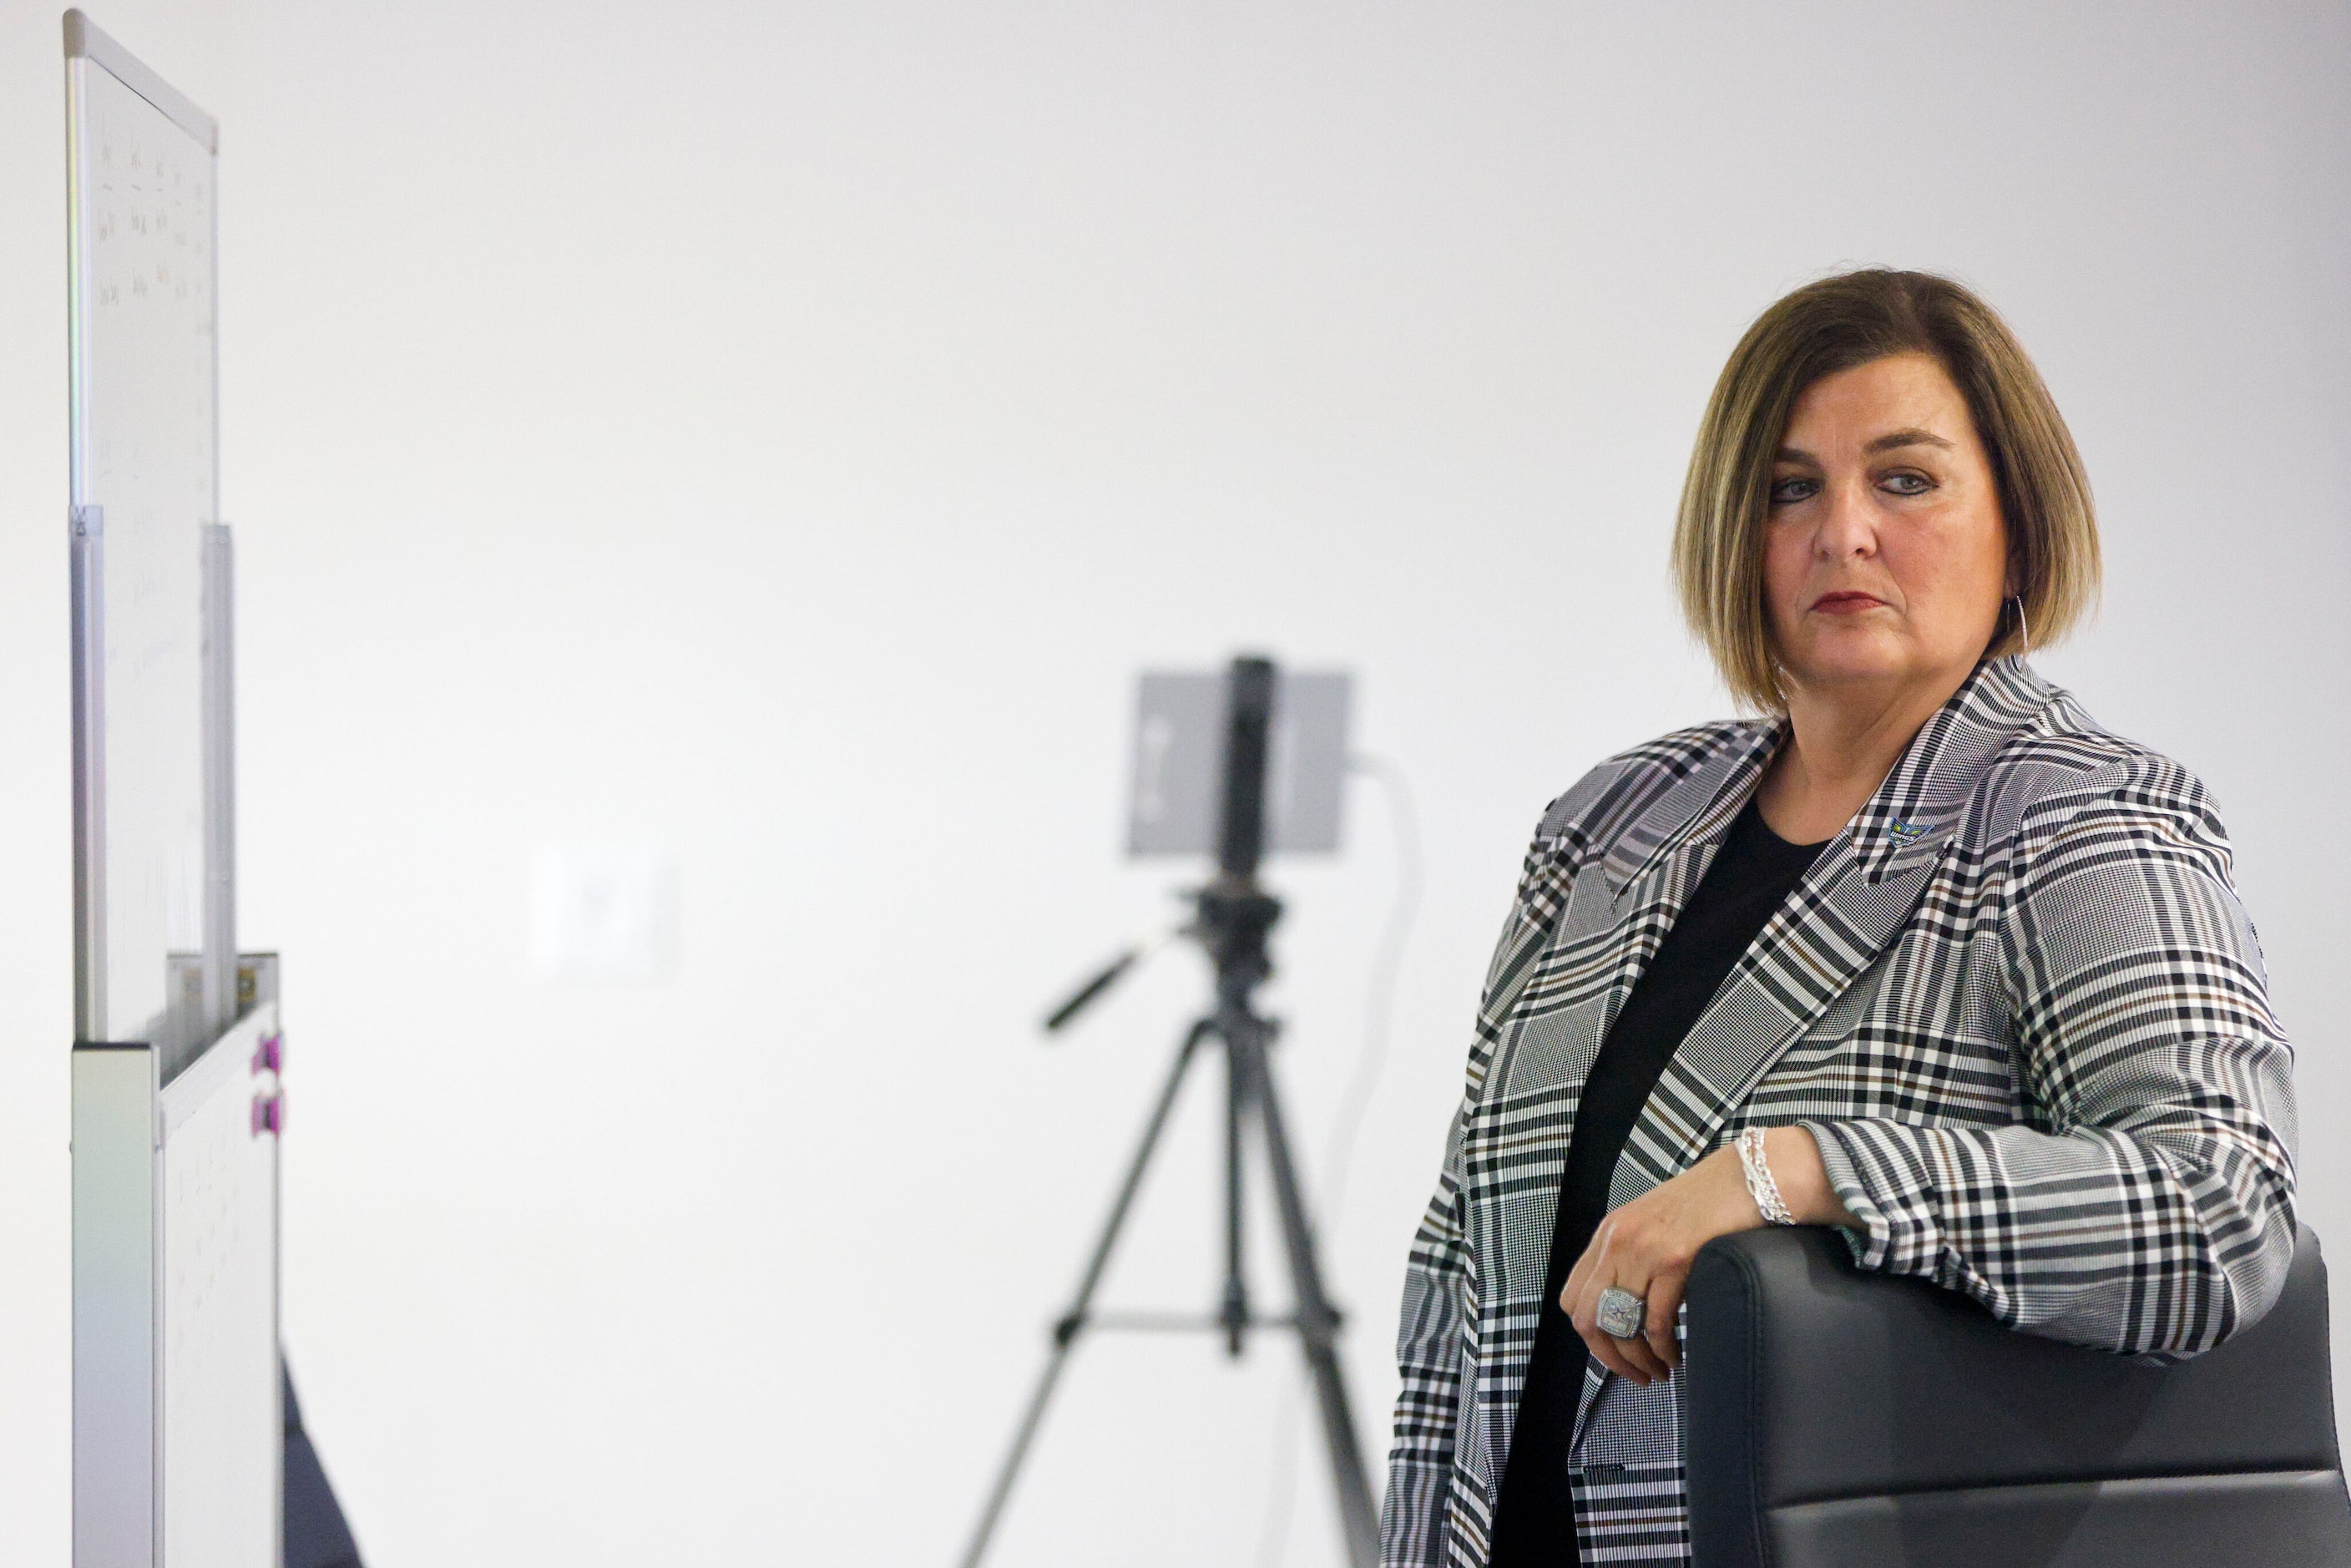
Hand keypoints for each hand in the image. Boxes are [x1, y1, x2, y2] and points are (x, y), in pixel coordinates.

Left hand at [1560, 1126, 1854, 1384]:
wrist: (1751, 1177)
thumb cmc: (1710, 1205)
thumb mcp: (1655, 1224)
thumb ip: (1633, 1258)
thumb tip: (1628, 1309)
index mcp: (1609, 1233)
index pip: (1573, 1297)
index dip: (1591, 1336)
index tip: (1613, 1354)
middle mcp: (1617, 1241)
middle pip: (1587, 1317)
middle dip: (1609, 1358)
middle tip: (1634, 1375)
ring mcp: (1643, 1249)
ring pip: (1619, 1325)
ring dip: (1637, 1361)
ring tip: (1659, 1372)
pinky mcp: (1674, 1260)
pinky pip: (1656, 1322)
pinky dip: (1664, 1349)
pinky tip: (1677, 1357)